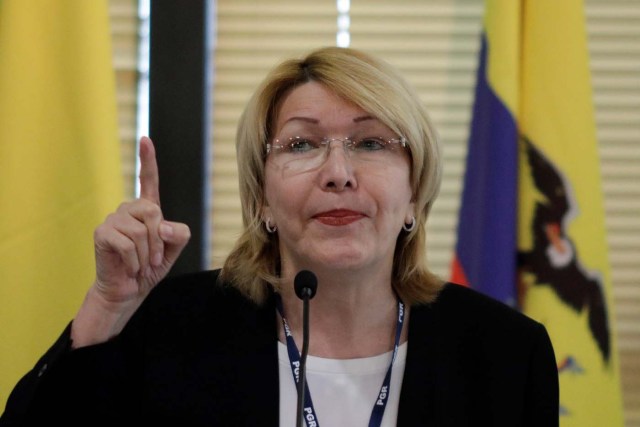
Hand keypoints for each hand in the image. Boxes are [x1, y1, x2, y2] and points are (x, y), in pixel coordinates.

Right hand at [72, 137, 189, 346]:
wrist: (128, 290)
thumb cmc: (149, 268)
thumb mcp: (172, 251)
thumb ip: (178, 236)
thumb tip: (165, 227)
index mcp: (147, 210)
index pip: (148, 180)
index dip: (148, 160)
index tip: (145, 139)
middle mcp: (129, 210)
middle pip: (153, 211)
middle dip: (159, 240)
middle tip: (154, 259)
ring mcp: (113, 219)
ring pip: (141, 230)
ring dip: (147, 253)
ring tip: (141, 264)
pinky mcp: (102, 233)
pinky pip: (127, 243)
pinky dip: (134, 260)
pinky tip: (130, 267)